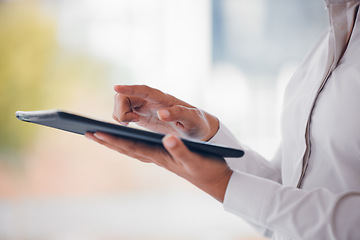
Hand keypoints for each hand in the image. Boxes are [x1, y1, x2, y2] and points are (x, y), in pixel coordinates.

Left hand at [85, 132, 232, 202]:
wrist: (216, 180)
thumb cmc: (207, 168)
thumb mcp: (195, 158)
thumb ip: (180, 149)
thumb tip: (166, 138)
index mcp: (159, 156)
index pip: (131, 147)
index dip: (114, 140)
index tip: (96, 132)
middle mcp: (155, 157)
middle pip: (125, 148)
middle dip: (106, 141)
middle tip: (86, 133)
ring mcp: (159, 157)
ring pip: (131, 149)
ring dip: (114, 142)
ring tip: (99, 135)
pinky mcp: (164, 157)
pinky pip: (140, 149)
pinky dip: (128, 143)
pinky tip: (124, 141)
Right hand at [112, 85, 218, 140]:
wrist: (197, 128)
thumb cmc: (197, 122)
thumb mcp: (192, 120)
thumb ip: (179, 115)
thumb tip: (162, 113)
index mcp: (164, 100)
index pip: (144, 90)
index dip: (130, 88)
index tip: (116, 87)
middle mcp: (152, 100)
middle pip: (125, 96)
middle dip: (120, 109)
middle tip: (130, 123)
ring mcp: (145, 106)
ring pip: (121, 103)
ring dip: (119, 114)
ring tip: (131, 124)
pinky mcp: (141, 115)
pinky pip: (123, 111)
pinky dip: (121, 118)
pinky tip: (130, 125)